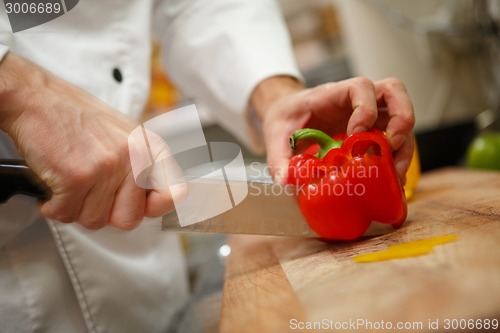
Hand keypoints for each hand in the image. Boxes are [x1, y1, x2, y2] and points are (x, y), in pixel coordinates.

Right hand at [0, 53, 175, 229]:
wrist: (39, 99)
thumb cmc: (79, 119)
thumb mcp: (126, 137)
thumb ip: (144, 168)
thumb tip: (158, 203)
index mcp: (151, 147)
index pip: (175, 193)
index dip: (156, 207)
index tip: (142, 207)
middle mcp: (135, 157)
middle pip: (129, 219)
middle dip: (105, 213)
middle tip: (91, 194)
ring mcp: (107, 168)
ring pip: (95, 221)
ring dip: (76, 208)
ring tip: (70, 183)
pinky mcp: (77, 177)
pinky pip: (66, 214)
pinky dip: (54, 206)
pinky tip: (54, 186)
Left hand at [251, 76, 414, 183]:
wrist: (286, 114)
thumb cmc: (285, 118)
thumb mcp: (275, 136)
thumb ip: (278, 158)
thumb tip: (286, 181)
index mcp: (332, 94)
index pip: (359, 87)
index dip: (365, 108)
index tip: (356, 135)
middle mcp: (355, 100)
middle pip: (393, 91)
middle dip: (401, 117)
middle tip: (392, 145)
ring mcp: (367, 113)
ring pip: (401, 113)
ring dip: (405, 142)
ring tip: (397, 171)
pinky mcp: (372, 129)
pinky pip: (395, 136)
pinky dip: (398, 156)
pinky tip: (392, 178)